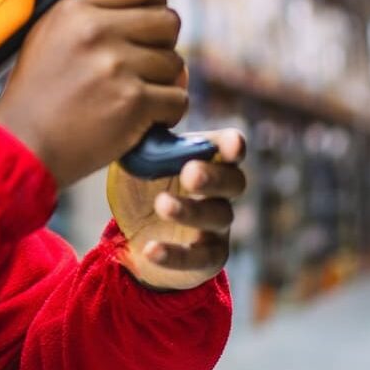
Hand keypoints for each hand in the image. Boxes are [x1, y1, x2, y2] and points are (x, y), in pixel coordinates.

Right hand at [0, 0, 187, 186]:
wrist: (23, 146)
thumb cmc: (37, 93)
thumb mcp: (48, 34)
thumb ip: (90, 10)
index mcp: (74, 8)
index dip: (154, 2)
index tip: (146, 23)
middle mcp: (95, 30)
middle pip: (169, 20)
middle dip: (162, 44)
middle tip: (141, 65)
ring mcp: (115, 66)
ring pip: (175, 63)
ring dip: (162, 82)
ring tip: (131, 96)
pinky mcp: (132, 102)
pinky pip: (177, 98)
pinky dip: (166, 113)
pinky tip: (141, 118)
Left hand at [107, 129, 246, 290]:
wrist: (135, 240)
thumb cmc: (141, 188)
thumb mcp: (136, 162)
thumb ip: (142, 140)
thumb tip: (135, 110)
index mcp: (206, 161)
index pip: (229, 148)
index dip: (233, 145)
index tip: (230, 144)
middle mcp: (219, 192)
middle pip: (234, 182)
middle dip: (214, 176)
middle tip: (190, 173)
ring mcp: (216, 227)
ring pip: (218, 216)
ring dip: (191, 210)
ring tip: (162, 205)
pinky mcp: (207, 259)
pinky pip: (198, 259)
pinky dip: (174, 255)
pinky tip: (150, 249)